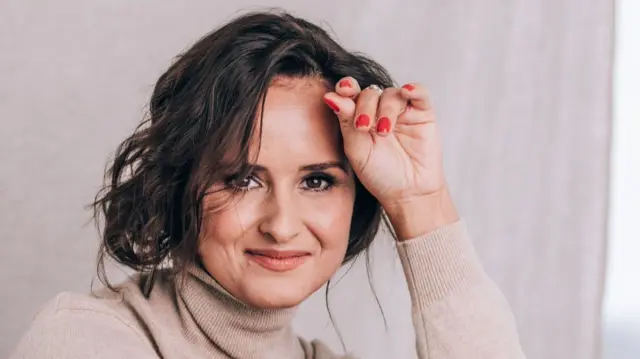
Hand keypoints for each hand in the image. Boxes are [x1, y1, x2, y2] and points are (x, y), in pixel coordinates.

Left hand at [323, 77, 457, 238]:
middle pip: (370, 92)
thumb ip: (346, 122)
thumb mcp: (356, 149)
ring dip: (386, 109)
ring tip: (384, 131)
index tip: (342, 91)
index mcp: (360, 117)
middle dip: (364, 106)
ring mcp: (402, 111)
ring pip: (392, 93)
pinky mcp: (423, 113)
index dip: (346, 88)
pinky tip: (408, 91)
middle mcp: (380, 111)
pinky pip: (420, 93)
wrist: (407, 193)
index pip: (351, 94)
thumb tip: (331, 96)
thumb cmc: (379, 174)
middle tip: (363, 126)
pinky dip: (415, 89)